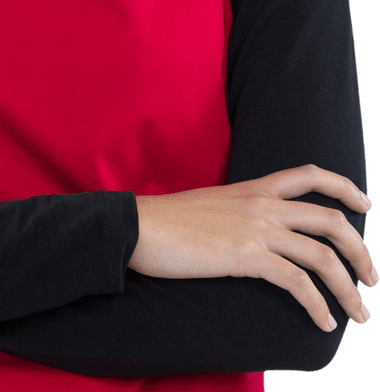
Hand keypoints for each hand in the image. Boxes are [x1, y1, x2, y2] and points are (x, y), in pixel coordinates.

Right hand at [128, 165, 374, 331]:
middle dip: (360, 251)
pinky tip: (324, 321)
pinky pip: (298, 283)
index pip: (310, 175)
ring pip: (323, 256)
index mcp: (254, 188)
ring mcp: (256, 229)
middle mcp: (262, 204)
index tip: (364, 203)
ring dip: (348, 288)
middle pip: (331, 220)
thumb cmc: (169, 221)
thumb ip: (242, 211)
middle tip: (369, 277)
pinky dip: (318, 305)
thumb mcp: (214, 205)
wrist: (140, 227)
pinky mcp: (246, 256)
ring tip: (358, 311)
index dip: (344, 187)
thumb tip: (258, 231)